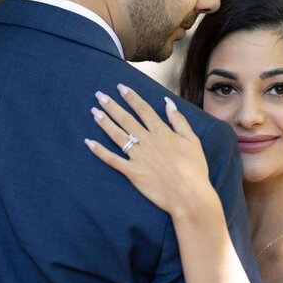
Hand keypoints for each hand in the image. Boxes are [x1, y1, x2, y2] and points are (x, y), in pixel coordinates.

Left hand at [85, 84, 216, 217]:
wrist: (188, 195)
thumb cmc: (194, 169)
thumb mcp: (192, 140)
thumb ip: (179, 120)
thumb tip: (168, 102)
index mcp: (161, 132)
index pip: (143, 109)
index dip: (131, 97)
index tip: (120, 87)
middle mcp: (147, 141)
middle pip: (126, 119)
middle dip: (112, 106)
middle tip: (99, 95)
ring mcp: (138, 156)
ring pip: (117, 135)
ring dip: (104, 122)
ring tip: (94, 111)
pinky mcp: (132, 172)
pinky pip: (112, 160)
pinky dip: (100, 151)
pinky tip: (89, 142)